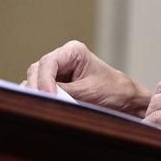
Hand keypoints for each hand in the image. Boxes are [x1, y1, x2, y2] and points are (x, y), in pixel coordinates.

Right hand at [24, 40, 150, 116]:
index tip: (48, 97)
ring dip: (36, 94)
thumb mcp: (88, 92)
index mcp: (73, 51)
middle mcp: (62, 59)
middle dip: (36, 87)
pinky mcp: (56, 86)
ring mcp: (57, 72)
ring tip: (43, 108)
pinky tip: (44, 108)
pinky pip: (40, 90)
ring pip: (35, 80)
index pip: (48, 63)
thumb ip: (64, 92)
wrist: (125, 101)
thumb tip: (42, 96)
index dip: (44, 80)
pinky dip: (40, 99)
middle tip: (40, 105)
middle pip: (37, 70)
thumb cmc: (113, 91)